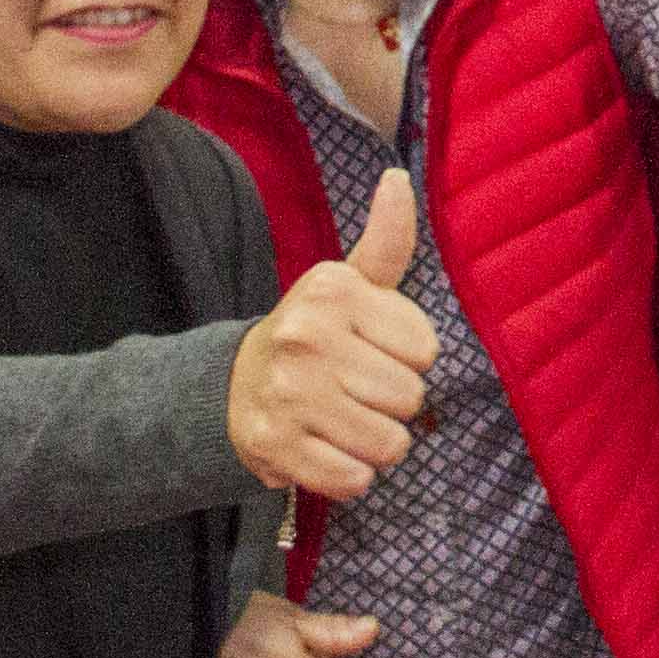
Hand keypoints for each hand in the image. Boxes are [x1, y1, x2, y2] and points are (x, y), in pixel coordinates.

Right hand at [226, 172, 434, 500]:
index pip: (427, 350)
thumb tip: (399, 178)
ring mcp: (288, 393)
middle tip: (353, 390)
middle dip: (392, 404)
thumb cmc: (315, 336)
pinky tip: (326, 449)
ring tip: (344, 421)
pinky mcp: (275, 446)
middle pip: (410, 398)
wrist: (231, 389)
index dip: (407, 359)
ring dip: (376, 445)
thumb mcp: (349, 285)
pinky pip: (355, 479)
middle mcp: (306, 335)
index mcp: (332, 290)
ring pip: (389, 443)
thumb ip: (386, 241)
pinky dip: (350, 475)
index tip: (371, 351)